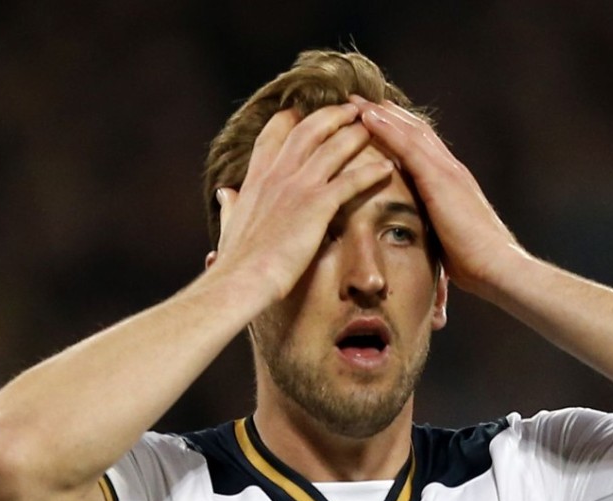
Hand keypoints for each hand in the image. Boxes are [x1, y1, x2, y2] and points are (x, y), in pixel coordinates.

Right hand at [210, 103, 395, 305]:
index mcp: (256, 179)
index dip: (288, 120)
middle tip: (350, 108)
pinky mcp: (317, 206)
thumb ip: (230, 206)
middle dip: (331, 115)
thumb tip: (224, 193)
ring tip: (374, 126)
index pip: (272, 137)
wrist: (241, 280)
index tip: (301, 111)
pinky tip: (388, 168)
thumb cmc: (236, 262)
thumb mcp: (229, 226)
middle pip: (307, 131)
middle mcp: (277, 175)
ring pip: (332, 148)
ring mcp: (297, 187)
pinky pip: (350, 181)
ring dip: (355, 134)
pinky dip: (370, 172)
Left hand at [349, 97, 523, 295]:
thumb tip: (419, 244)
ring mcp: (447, 171)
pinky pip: (408, 146)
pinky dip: (387, 128)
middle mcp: (451, 170)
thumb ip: (434, 232)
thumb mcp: (448, 242)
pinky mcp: (440, 178)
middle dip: (388, 115)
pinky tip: (366, 117)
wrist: (496, 266)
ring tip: (355, 101)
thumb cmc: (475, 264)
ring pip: (411, 131)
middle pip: (416, 131)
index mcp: (453, 184)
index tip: (377, 121)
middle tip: (360, 101)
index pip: (424, 149)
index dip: (401, 132)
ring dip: (382, 114)